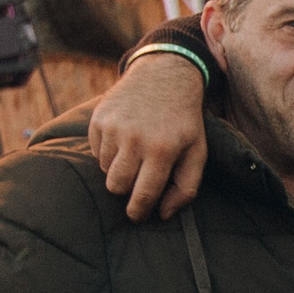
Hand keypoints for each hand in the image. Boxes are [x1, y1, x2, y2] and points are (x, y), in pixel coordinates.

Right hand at [91, 53, 209, 220]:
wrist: (164, 76)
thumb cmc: (183, 122)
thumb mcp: (197, 152)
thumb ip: (186, 187)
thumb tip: (163, 214)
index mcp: (162, 150)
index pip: (143, 195)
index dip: (138, 211)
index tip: (136, 215)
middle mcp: (135, 139)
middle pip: (116, 186)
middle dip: (126, 190)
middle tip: (137, 181)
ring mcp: (113, 127)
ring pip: (104, 170)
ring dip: (118, 168)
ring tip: (135, 153)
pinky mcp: (99, 119)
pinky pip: (96, 151)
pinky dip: (108, 152)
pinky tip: (124, 138)